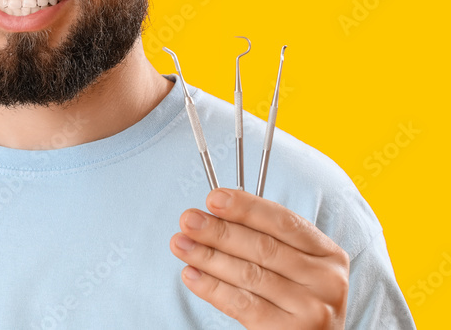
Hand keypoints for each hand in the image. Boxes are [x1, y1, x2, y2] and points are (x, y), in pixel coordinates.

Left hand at [169, 188, 348, 328]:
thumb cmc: (297, 296)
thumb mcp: (295, 264)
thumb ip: (265, 237)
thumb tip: (216, 211)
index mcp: (327, 253)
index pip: (283, 222)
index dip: (246, 207)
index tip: (213, 198)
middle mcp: (326, 280)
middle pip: (263, 247)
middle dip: (219, 231)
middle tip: (188, 219)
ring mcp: (311, 309)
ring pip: (249, 275)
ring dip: (208, 256)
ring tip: (180, 244)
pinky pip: (242, 304)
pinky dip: (212, 287)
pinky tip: (191, 274)